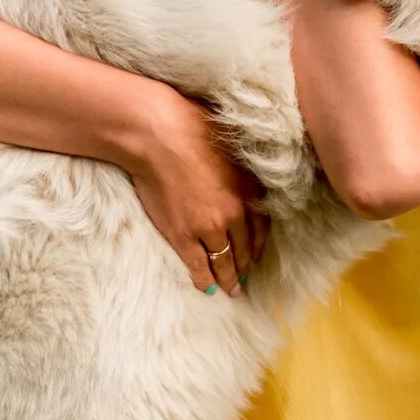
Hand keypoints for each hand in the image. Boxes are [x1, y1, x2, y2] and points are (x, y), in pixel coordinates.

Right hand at [118, 85, 268, 295]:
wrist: (158, 135)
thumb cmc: (192, 128)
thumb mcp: (232, 147)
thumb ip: (242, 168)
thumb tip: (246, 176)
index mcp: (249, 190)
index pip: (261, 229)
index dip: (258, 246)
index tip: (255, 255)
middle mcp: (235, 213)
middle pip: (245, 249)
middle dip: (246, 266)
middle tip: (245, 278)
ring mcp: (209, 228)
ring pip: (224, 262)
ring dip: (229, 279)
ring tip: (231, 290)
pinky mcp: (183, 236)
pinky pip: (199, 267)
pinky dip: (205, 281)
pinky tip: (208, 289)